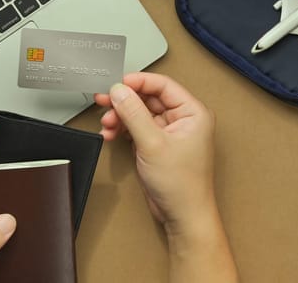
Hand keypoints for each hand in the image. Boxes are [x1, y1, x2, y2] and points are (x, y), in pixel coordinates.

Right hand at [94, 72, 216, 230]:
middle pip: (149, 99)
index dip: (138, 82)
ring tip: (107, 124)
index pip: (163, 86)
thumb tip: (120, 91)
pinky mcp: (158, 145)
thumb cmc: (182, 184)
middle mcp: (183, 120)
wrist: (182, 215)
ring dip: (121, 117)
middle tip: (105, 100)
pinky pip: (137, 129)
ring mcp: (169, 133)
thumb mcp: (153, 144)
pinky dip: (123, 130)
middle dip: (125, 101)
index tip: (118, 83)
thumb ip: (134, 114)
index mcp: (193, 113)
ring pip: (140, 114)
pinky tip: (111, 134)